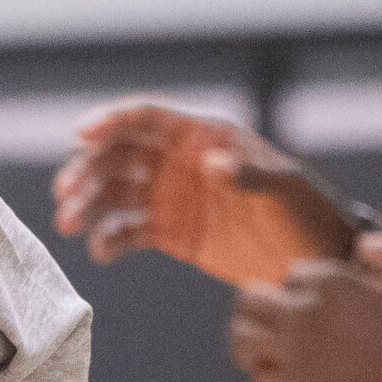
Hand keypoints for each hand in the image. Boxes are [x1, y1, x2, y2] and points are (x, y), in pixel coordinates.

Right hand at [54, 100, 356, 287]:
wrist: (314, 263)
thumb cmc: (308, 215)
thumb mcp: (285, 191)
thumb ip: (248, 174)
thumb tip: (209, 162)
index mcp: (205, 137)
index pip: (148, 118)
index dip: (112, 121)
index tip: (81, 135)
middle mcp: (180, 161)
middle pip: (119, 156)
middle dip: (88, 170)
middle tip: (66, 195)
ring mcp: (171, 197)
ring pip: (114, 193)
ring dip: (87, 205)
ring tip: (70, 225)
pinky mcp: (169, 233)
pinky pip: (127, 232)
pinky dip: (108, 240)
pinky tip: (100, 253)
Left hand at [229, 231, 381, 381]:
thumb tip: (364, 246)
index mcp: (329, 282)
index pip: (291, 275)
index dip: (304, 290)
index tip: (319, 308)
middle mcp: (302, 314)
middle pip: (249, 301)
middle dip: (261, 311)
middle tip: (278, 328)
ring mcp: (294, 357)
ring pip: (242, 344)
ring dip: (255, 349)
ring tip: (273, 357)